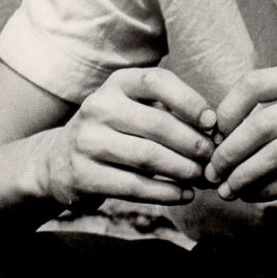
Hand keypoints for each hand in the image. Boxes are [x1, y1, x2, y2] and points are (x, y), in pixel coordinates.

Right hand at [41, 68, 215, 207]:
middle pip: (158, 125)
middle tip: (214, 160)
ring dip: (184, 171)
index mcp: (117, 84)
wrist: (59, 161)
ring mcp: (87, 140)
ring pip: (148, 157)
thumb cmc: (117, 134)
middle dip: (194, 145)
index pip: (157, 81)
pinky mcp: (83, 174)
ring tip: (203, 178)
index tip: (212, 123)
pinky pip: (134, 186)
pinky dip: (167, 192)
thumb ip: (171, 115)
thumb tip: (217, 134)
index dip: (190, 101)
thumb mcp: (136, 111)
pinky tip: (186, 195)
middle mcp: (98, 106)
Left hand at [206, 60, 276, 201]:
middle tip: (214, 172)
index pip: (254, 84)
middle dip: (229, 153)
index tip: (215, 136)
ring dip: (246, 176)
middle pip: (262, 125)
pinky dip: (271, 191)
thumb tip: (219, 136)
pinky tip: (256, 195)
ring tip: (230, 189)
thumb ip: (275, 108)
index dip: (226, 112)